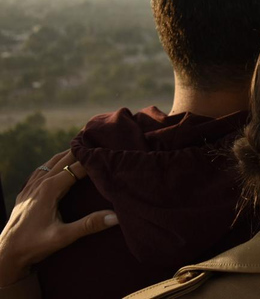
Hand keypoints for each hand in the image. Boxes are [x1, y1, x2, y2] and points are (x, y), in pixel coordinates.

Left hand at [0, 151, 118, 286]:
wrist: (6, 254)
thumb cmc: (33, 245)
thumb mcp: (63, 237)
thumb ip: (89, 225)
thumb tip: (115, 216)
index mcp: (49, 189)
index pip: (77, 167)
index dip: (93, 159)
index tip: (109, 153)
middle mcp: (39, 183)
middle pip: (64, 158)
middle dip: (81, 149)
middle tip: (100, 140)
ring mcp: (30, 186)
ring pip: (52, 161)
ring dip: (68, 153)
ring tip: (84, 146)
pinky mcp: (26, 192)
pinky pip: (42, 170)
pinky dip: (54, 162)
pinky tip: (59, 163)